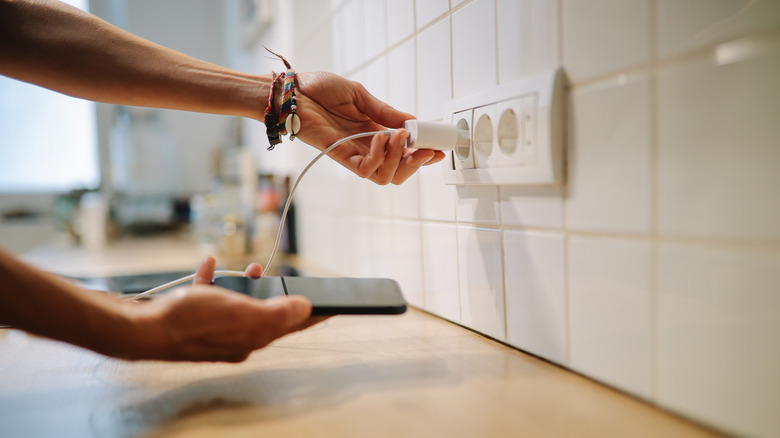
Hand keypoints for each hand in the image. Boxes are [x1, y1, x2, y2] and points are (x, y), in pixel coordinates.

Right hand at [124, 257, 323, 361]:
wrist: (142, 330)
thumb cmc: (191, 320)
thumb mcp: (241, 312)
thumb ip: (275, 312)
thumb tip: (305, 309)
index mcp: (252, 337)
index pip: (291, 325)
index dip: (313, 313)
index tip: (333, 306)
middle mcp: (235, 336)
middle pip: (265, 314)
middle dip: (276, 295)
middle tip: (285, 281)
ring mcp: (213, 328)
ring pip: (238, 303)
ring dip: (245, 284)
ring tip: (247, 269)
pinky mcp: (192, 317)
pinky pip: (208, 295)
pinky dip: (212, 279)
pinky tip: (210, 263)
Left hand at [294, 72, 445, 184]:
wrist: (292, 92)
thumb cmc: (319, 90)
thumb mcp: (361, 96)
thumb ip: (386, 112)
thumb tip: (414, 122)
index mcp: (374, 132)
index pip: (404, 151)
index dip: (423, 153)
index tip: (439, 147)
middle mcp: (367, 147)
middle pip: (399, 171)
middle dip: (417, 163)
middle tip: (426, 148)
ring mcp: (354, 154)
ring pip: (386, 176)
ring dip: (399, 159)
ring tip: (400, 137)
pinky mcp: (340, 156)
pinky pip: (365, 171)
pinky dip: (378, 158)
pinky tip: (380, 139)